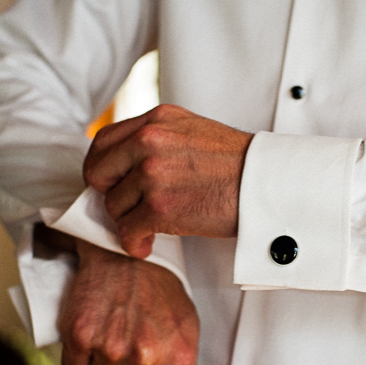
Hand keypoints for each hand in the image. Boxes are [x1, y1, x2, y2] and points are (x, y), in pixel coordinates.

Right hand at [59, 239, 203, 364]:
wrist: (126, 254)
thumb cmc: (161, 297)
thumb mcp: (186, 338)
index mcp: (177, 359)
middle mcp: (144, 356)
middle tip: (130, 351)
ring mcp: (109, 346)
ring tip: (114, 338)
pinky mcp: (79, 335)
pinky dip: (79, 359)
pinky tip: (94, 334)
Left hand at [83, 104, 251, 258]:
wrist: (266, 184)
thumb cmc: (240, 164)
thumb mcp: (194, 131)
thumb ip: (159, 138)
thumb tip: (127, 161)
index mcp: (157, 120)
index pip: (103, 141)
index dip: (102, 167)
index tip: (110, 182)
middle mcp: (150, 141)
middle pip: (99, 173)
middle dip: (110, 194)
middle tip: (126, 206)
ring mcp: (152, 174)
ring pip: (114, 205)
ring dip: (129, 220)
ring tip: (149, 226)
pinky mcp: (159, 207)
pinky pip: (127, 230)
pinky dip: (134, 242)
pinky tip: (146, 244)